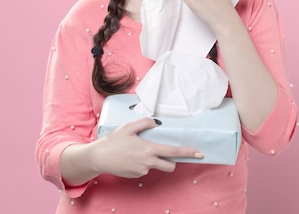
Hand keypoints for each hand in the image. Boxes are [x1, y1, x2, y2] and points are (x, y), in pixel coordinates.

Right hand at [88, 117, 203, 177]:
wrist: (99, 158)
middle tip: (166, 154)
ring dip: (153, 160)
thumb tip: (158, 123)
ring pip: (155, 166)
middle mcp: (148, 162)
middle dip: (172, 162)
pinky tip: (131, 157)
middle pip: (170, 166)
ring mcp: (143, 171)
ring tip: (137, 152)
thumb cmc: (114, 141)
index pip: (174, 152)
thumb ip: (145, 122)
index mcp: (149, 149)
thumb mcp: (129, 127)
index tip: (199, 154)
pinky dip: (143, 163)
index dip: (188, 153)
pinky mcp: (137, 176)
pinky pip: (145, 169)